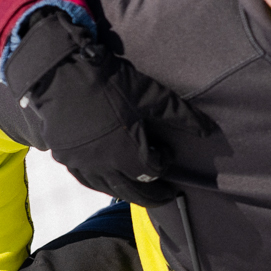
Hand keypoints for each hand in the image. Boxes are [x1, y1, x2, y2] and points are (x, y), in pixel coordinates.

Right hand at [0, 10, 211, 201]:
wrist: (60, 73)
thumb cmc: (109, 82)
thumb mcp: (151, 95)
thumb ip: (182, 116)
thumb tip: (211, 131)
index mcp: (128, 153)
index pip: (153, 172)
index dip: (165, 164)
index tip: (168, 153)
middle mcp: (105, 166)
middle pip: (133, 191)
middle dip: (152, 195)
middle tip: (166, 196)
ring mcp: (82, 164)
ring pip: (108, 188)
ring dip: (126, 192)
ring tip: (138, 191)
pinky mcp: (65, 157)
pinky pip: (86, 180)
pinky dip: (101, 184)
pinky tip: (107, 181)